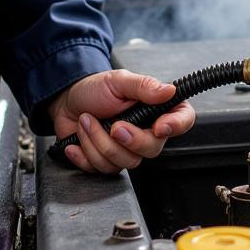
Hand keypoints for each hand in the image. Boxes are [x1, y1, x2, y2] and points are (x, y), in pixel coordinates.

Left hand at [48, 69, 195, 173]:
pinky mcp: (108, 161)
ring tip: (86, 121)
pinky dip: (84, 154)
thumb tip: (169, 90)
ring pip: (124, 162)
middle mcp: (146, 130)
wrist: (67, 102)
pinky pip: (102, 169)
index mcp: (156, 108)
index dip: (176, 125)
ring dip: (97, 141)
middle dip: (127, 140)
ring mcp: (127, 149)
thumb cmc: (95, 89)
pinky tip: (78, 140)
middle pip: (152, 149)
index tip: (159, 127)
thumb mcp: (119, 81)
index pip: (182, 119)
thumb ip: (144, 86)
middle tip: (113, 125)